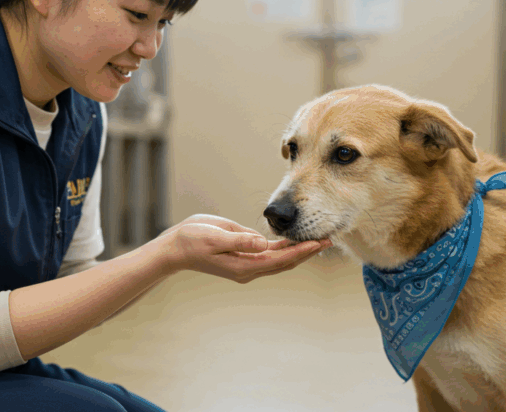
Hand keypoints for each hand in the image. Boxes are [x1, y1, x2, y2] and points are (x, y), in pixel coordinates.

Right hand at [153, 213, 331, 282]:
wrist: (176, 247)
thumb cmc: (192, 241)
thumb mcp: (214, 238)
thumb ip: (239, 240)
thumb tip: (262, 242)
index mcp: (244, 266)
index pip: (280, 260)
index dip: (301, 251)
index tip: (319, 242)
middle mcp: (250, 267)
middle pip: (286, 261)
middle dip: (307, 251)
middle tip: (329, 239)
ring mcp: (248, 262)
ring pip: (281, 258)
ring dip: (299, 249)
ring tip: (320, 238)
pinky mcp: (245, 253)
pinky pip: (270, 252)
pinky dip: (285, 246)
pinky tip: (297, 238)